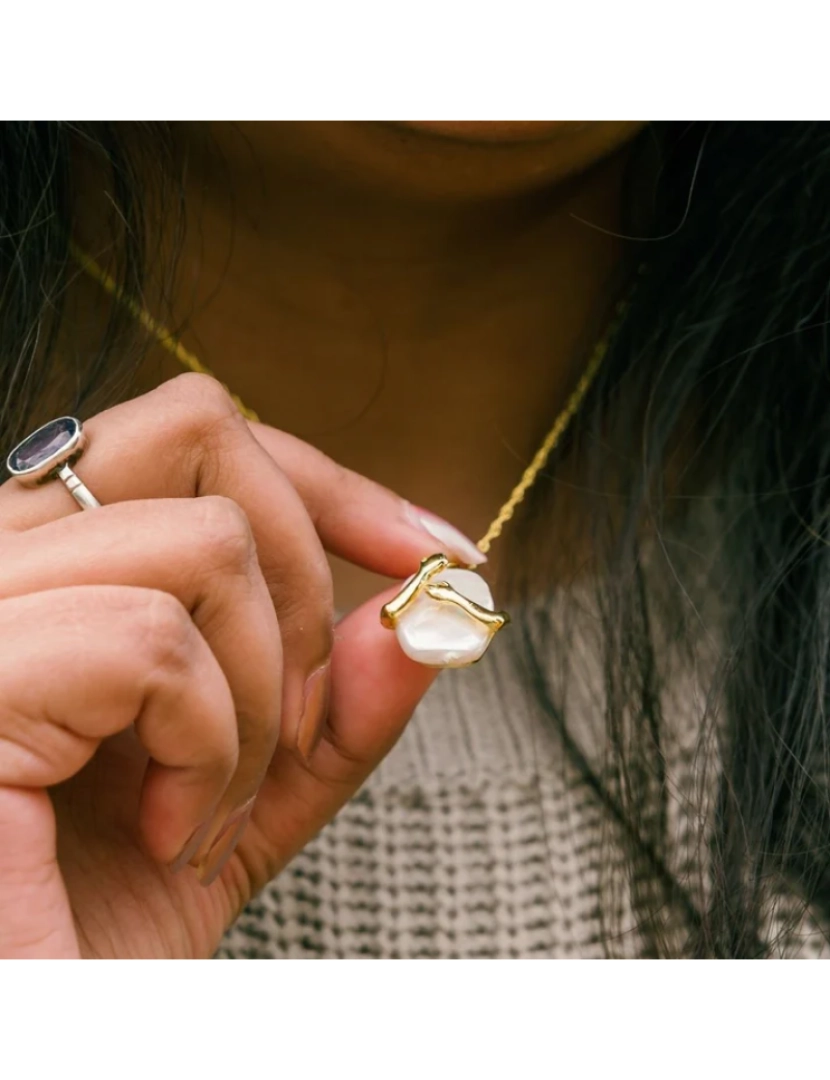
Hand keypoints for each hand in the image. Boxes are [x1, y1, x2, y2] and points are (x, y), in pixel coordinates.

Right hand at [0, 373, 471, 957]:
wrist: (43, 1032)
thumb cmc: (98, 926)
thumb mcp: (249, 794)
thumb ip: (333, 702)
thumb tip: (419, 612)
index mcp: (52, 569)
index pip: (192, 434)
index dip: (326, 481)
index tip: (430, 554)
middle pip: (196, 432)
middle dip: (303, 578)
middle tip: (293, 719)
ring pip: (201, 545)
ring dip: (258, 698)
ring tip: (211, 804)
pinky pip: (153, 643)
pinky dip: (208, 749)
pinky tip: (161, 832)